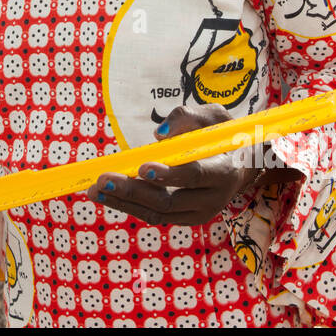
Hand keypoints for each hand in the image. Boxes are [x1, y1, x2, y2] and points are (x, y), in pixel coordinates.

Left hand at [84, 104, 259, 225]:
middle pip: (169, 201)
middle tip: (103, 180)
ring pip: (158, 213)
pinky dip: (129, 207)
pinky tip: (106, 195)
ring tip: (94, 190)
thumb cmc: (222, 135)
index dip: (169, 174)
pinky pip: (155, 216)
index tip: (142, 167)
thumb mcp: (213, 116)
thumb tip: (157, 134)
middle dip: (133, 191)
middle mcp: (212, 198)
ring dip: (123, 203)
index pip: (194, 176)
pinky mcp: (185, 218)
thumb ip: (187, 117)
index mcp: (223, 170)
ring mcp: (198, 213)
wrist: (241, 165)